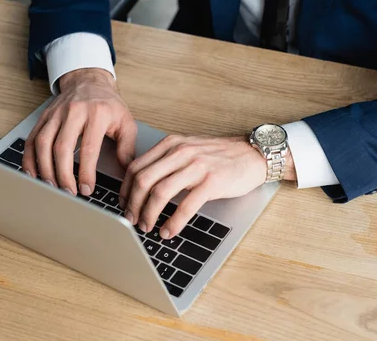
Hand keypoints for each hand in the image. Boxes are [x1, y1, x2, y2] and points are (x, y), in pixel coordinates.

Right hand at [22, 68, 137, 195]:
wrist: (90, 81)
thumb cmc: (109, 105)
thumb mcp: (126, 122)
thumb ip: (127, 148)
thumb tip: (127, 173)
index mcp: (97, 114)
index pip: (89, 148)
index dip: (86, 172)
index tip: (87, 189)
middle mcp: (73, 112)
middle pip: (61, 147)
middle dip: (63, 174)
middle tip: (68, 193)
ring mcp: (55, 114)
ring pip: (43, 143)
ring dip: (45, 169)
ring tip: (52, 187)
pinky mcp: (44, 117)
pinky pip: (32, 139)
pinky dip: (29, 159)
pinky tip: (34, 174)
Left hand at [119, 135, 294, 238]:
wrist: (253, 155)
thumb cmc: (220, 156)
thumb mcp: (189, 149)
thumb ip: (167, 161)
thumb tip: (142, 186)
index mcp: (172, 144)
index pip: (136, 167)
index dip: (125, 190)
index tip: (123, 205)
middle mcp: (181, 152)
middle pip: (143, 180)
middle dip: (133, 204)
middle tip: (131, 220)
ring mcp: (197, 166)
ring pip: (160, 193)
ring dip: (149, 214)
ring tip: (148, 227)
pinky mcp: (212, 182)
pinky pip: (185, 206)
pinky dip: (174, 222)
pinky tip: (169, 231)